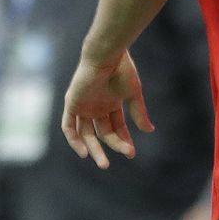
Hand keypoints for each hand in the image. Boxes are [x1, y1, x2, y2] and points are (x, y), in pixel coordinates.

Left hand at [62, 50, 153, 168]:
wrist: (106, 55)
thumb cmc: (121, 70)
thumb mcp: (133, 94)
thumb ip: (139, 113)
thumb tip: (150, 131)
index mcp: (111, 101)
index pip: (116, 127)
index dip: (123, 140)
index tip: (131, 152)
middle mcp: (96, 105)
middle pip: (102, 132)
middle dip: (113, 146)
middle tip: (122, 157)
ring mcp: (83, 105)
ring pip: (86, 133)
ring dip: (94, 149)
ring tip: (104, 164)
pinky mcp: (72, 103)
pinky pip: (68, 126)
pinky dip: (74, 140)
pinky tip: (84, 152)